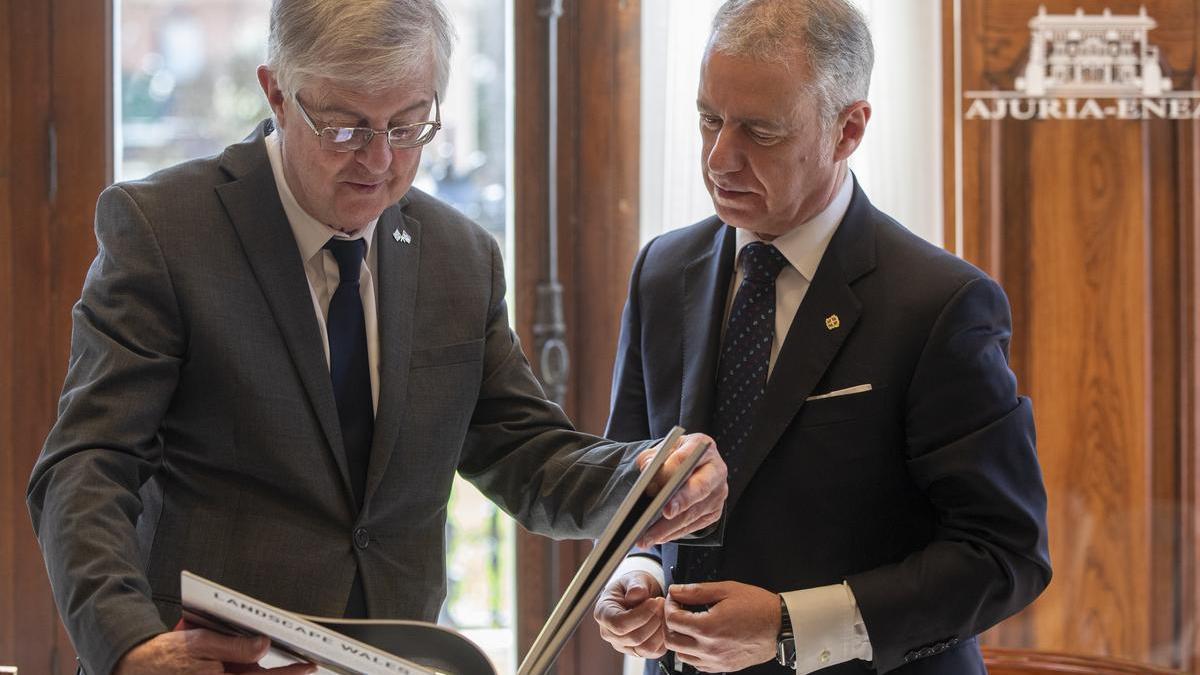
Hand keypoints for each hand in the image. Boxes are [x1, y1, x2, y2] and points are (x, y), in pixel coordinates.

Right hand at [114, 630, 316, 674]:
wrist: (134, 666)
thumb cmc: (163, 656)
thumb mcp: (199, 643)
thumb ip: (232, 646)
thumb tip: (261, 645)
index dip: (289, 674)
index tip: (308, 666)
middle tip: (303, 666)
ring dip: (262, 673)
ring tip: (285, 665)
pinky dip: (247, 671)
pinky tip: (252, 662)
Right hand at [594, 571, 666, 659]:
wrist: (640, 595)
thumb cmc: (634, 586)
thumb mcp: (634, 578)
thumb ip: (635, 585)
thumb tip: (635, 594)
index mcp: (603, 613)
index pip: (619, 624)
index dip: (641, 615)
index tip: (655, 601)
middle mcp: (609, 633)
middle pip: (633, 637)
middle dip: (653, 620)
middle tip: (662, 603)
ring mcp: (622, 645)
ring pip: (645, 648)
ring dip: (660, 630)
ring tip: (664, 612)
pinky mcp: (637, 652)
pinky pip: (654, 652)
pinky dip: (663, 638)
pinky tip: (664, 622)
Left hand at [636, 433, 726, 546]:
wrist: (692, 466)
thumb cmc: (674, 457)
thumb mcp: (662, 450)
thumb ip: (652, 459)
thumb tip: (647, 472)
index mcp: (703, 447)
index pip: (686, 459)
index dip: (670, 473)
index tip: (656, 487)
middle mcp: (716, 469)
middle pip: (699, 488)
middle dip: (681, 502)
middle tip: (664, 513)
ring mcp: (718, 493)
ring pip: (693, 513)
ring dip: (669, 527)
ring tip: (647, 536)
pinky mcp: (715, 512)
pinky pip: (694, 525)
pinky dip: (674, 533)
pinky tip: (658, 538)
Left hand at [663, 581, 779, 672]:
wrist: (781, 627)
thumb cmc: (759, 608)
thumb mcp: (726, 590)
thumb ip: (697, 591)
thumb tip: (677, 590)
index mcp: (708, 628)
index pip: (672, 620)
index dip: (670, 605)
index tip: (676, 598)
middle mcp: (710, 648)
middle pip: (671, 640)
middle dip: (670, 622)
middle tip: (679, 610)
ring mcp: (716, 661)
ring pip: (681, 655)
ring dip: (680, 639)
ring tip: (689, 624)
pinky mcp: (723, 667)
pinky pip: (697, 664)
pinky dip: (692, 652)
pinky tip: (700, 639)